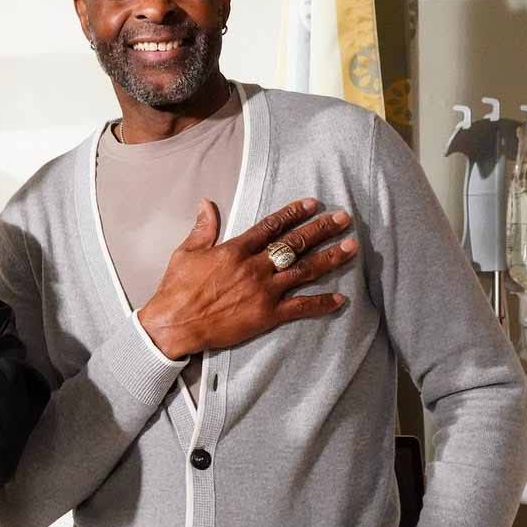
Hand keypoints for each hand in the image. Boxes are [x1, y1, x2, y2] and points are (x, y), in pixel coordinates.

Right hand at [139, 197, 356, 358]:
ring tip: (351, 248)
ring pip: (304, 271)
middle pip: (295, 244)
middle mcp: (254, 267)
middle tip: (343, 219)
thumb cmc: (176, 289)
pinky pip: (300, 307)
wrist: (174, 324)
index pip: (271, 226)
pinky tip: (340, 299)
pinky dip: (321, 304)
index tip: (313, 204)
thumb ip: (202, 228)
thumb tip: (207, 203)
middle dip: (321, 230)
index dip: (294, 213)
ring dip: (330, 258)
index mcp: (235, 249)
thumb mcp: (186, 252)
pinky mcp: (266, 315)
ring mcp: (263, 291)